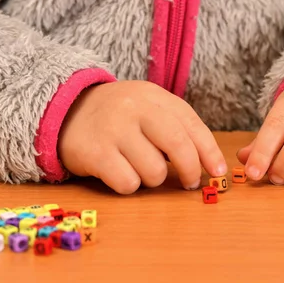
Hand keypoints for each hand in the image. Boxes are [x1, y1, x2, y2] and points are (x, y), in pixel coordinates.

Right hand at [58, 80, 226, 193]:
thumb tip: (209, 163)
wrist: (64, 111)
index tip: (219, 171)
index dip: (210, 151)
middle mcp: (134, 109)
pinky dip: (129, 185)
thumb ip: (176, 127)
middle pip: (179, 146)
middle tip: (190, 183)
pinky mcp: (94, 153)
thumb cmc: (118, 117)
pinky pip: (128, 183)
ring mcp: (113, 130)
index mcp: (153, 96)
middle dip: (191, 170)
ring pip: (155, 171)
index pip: (192, 124)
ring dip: (153, 179)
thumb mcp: (147, 108)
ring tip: (140, 168)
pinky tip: (119, 173)